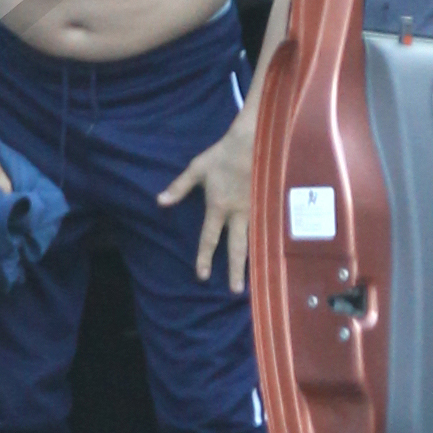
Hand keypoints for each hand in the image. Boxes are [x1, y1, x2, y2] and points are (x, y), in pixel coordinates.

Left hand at [157, 116, 257, 292]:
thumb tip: (160, 201)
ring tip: (257, 279)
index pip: (210, 238)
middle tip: (236, 291)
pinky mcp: (267, 203)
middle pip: (236, 248)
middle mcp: (237, 214)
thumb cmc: (222, 155)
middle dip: (236, 270)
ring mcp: (254, 210)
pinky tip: (272, 255)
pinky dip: (268, 242)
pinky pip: (267, 228)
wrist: (252, 141)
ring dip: (254, 261)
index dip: (205, 258)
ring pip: (254, 240)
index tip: (202, 276)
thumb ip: (179, 188)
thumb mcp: (197, 169)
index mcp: (218, 207)